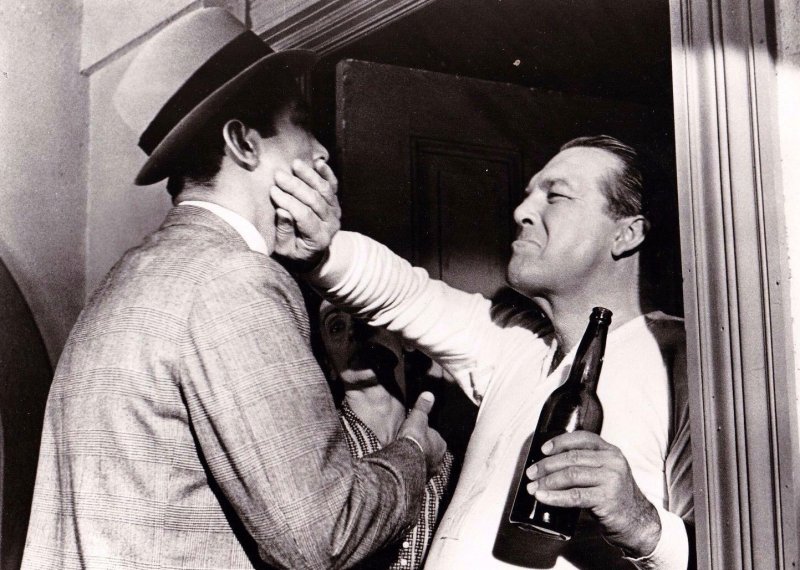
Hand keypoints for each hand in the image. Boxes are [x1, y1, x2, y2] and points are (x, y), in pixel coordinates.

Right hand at [271, 159, 339, 268]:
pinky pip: (333, 185)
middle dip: (295, 186)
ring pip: (324, 190)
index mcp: (319, 238)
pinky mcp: (335, 202)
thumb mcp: (285, 249)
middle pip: (315, 200)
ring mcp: (335, 212)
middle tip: (278, 175)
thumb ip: (284, 232)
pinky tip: (318, 162)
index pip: (304, 215)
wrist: (313, 253)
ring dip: (310, 176)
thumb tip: (282, 211)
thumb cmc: (294, 251)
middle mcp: (331, 224)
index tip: (272, 191)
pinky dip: (327, 173)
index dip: (289, 202)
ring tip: (295, 164)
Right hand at [397, 392, 445, 477]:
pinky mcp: (420, 482)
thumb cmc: (413, 439)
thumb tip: (429, 394)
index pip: (436, 438)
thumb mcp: (417, 418)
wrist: (404, 462)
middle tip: (412, 446)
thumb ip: (423, 407)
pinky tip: (404, 468)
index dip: (427, 436)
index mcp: (441, 444)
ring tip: (407, 458)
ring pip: (425, 465)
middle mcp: (439, 460)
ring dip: (418, 462)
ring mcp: (430, 472)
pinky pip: (417, 475)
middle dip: (424, 450)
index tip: (418, 434)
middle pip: (431, 453)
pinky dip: (412, 471)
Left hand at [525, 431, 660, 557]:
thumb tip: (548, 464)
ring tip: (533, 487)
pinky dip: (554, 496)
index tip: (543, 449)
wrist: (636, 521)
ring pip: (571, 475)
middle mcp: (613, 462)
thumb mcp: (604, 472)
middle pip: (572, 458)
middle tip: (531, 473)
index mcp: (611, 451)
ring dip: (547, 481)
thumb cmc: (613, 496)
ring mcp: (612, 480)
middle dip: (547, 465)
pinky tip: (542, 497)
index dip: (560, 441)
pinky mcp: (607, 499)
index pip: (583, 438)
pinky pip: (574, 496)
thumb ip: (586, 464)